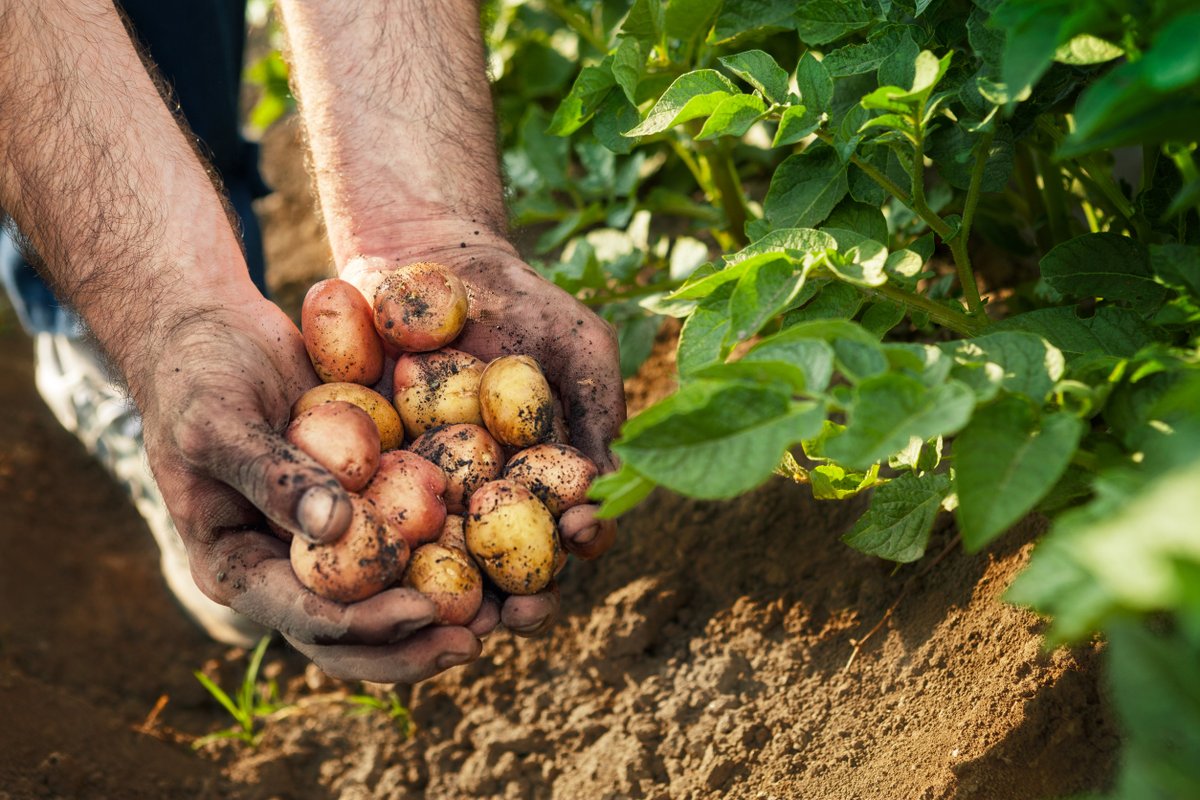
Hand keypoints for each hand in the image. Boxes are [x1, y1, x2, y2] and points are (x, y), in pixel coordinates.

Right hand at [133, 297, 484, 680]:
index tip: (423, 610)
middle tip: (476, 639)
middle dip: (415, 644)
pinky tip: (504, 555)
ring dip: (446, 613)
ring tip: (507, 613)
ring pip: (388, 597)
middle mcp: (286, 568)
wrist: (216, 330)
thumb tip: (334, 529)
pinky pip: (411, 539)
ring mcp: (328, 541)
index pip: (306, 617)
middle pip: (355, 632)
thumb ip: (272, 475)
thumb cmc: (199, 375)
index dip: (366, 624)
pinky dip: (455, 551)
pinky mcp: (364, 505)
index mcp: (238, 567)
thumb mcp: (219, 421)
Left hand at [342, 238, 624, 634]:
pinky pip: (375, 520)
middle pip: (510, 568)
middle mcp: (490, 497)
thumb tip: (610, 484)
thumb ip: (601, 406)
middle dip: (518, 601)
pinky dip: (379, 547)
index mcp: (545, 476)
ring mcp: (429, 493)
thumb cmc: (518, 300)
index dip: (583, 540)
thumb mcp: (577, 342)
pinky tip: (381, 561)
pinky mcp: (370, 477)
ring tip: (453, 615)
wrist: (429, 259)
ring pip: (442, 564)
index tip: (581, 534)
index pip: (573, 526)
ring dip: (451, 602)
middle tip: (518, 613)